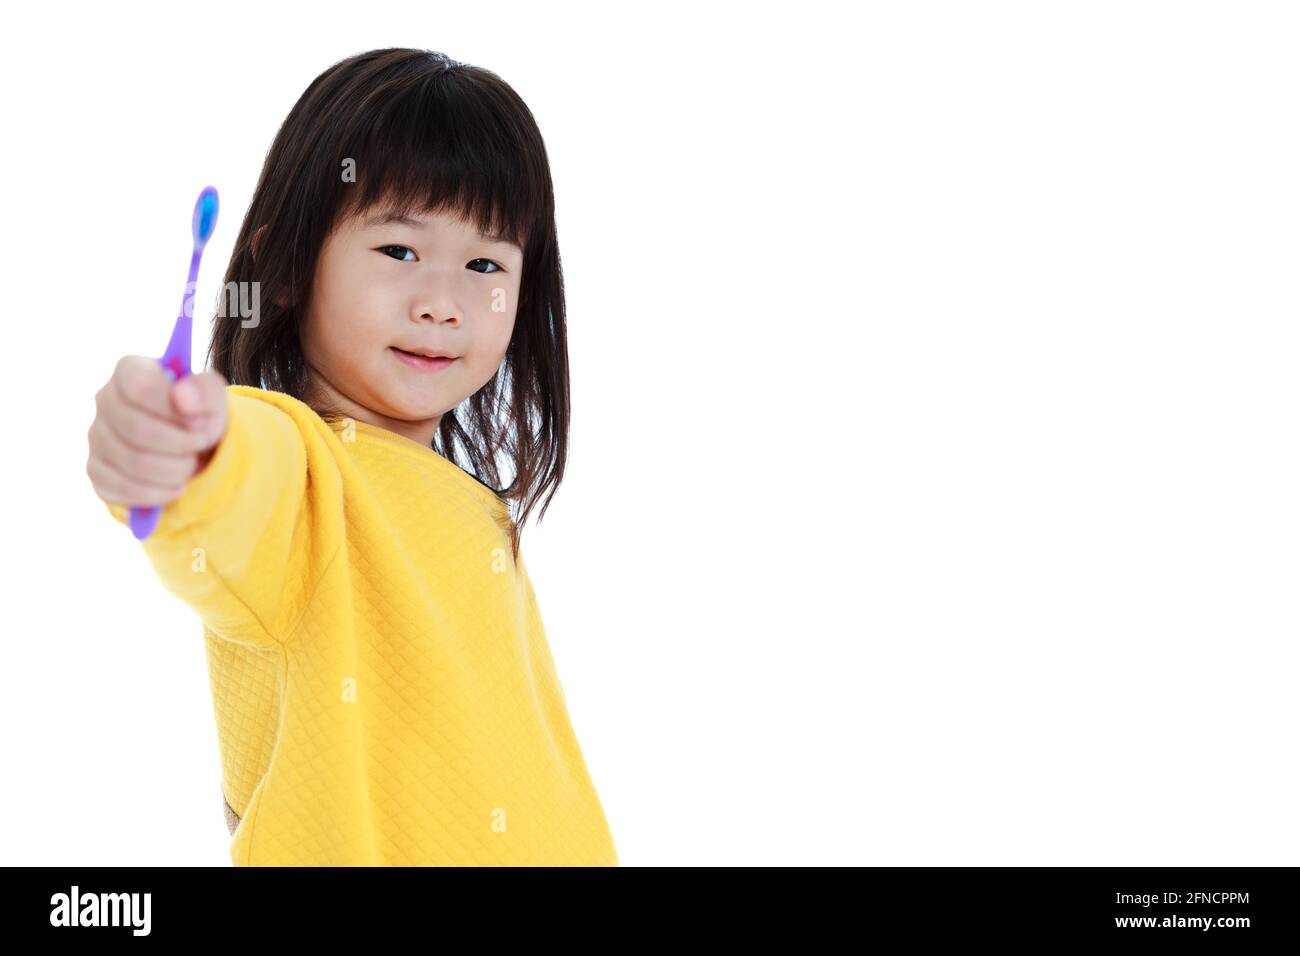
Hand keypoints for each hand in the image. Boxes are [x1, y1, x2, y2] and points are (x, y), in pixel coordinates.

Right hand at [87, 356, 229, 507]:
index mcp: (130, 371)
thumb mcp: (213, 398)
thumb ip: (205, 391)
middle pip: (137, 429)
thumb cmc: (199, 415)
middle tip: (200, 446)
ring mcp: (96, 436)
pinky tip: (176, 486)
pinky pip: (123, 489)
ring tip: (191, 465)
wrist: (194, 448)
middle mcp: (104, 399)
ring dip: (175, 470)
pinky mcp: (96, 470)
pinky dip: (159, 493)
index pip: (141, 387)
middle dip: (181, 444)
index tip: (198, 421)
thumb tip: (182, 396)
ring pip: (133, 462)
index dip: (174, 410)